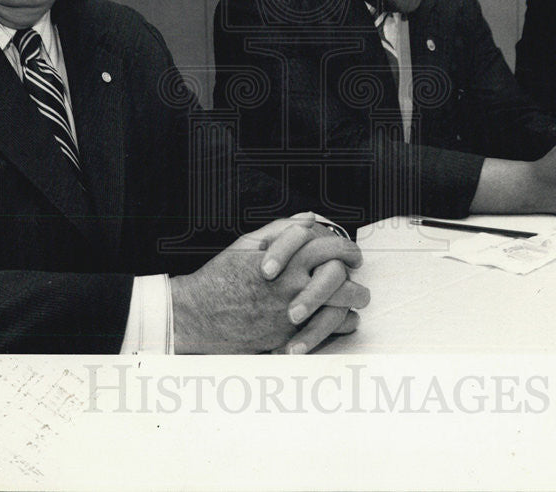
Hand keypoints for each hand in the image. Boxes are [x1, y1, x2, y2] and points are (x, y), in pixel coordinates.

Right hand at [171, 213, 368, 353]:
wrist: (197, 314)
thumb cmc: (221, 276)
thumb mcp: (247, 244)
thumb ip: (281, 229)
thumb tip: (310, 219)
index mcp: (285, 260)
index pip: (330, 248)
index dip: (346, 249)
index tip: (351, 254)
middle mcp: (292, 286)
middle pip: (340, 278)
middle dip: (354, 275)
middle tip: (358, 277)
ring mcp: (292, 313)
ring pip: (339, 307)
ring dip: (352, 302)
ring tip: (356, 299)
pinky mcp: (288, 336)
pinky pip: (327, 332)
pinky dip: (340, 325)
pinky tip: (341, 319)